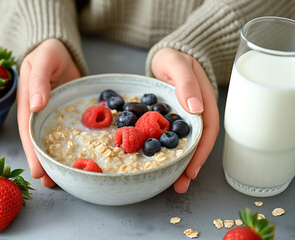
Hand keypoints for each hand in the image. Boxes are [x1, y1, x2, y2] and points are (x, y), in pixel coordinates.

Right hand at [18, 38, 80, 186]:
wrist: (62, 50)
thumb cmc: (48, 53)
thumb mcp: (42, 62)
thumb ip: (38, 82)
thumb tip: (36, 106)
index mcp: (28, 103)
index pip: (28, 131)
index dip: (32, 152)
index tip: (37, 171)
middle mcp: (39, 113)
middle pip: (39, 141)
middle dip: (43, 162)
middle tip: (51, 183)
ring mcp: (53, 115)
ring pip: (53, 140)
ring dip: (56, 158)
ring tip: (62, 179)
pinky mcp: (67, 114)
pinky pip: (69, 131)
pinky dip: (72, 145)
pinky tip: (78, 157)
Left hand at [151, 48, 218, 192]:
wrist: (165, 54)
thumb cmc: (173, 57)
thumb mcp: (178, 64)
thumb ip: (186, 83)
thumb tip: (196, 108)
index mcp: (203, 101)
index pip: (208, 130)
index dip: (201, 151)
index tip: (191, 170)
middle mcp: (197, 112)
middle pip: (199, 142)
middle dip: (191, 165)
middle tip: (180, 186)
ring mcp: (186, 116)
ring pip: (187, 143)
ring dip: (182, 163)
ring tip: (174, 184)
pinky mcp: (173, 118)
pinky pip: (174, 137)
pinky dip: (171, 151)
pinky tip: (164, 163)